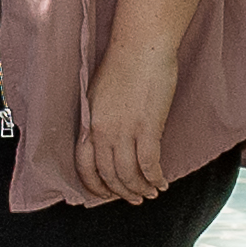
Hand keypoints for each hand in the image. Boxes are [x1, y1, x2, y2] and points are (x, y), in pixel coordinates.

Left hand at [72, 41, 180, 205]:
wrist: (140, 47)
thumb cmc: (122, 65)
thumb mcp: (98, 95)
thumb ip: (98, 119)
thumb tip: (104, 138)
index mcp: (88, 123)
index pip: (83, 165)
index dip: (95, 185)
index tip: (105, 194)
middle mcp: (102, 131)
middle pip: (109, 174)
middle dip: (122, 192)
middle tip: (134, 199)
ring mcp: (125, 131)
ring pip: (129, 174)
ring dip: (141, 188)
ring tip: (151, 194)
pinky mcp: (148, 127)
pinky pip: (150, 164)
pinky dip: (156, 177)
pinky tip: (162, 182)